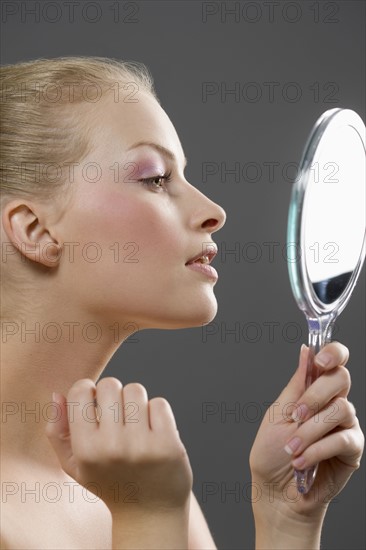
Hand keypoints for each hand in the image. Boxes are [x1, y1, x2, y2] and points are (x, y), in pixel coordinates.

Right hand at [45, 378, 192, 516]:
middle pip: (110, 385)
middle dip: (113, 394)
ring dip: (136, 402)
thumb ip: (58, 431)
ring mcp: (142, 445)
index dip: (87, 390)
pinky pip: (159, 403)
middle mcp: (112, 447)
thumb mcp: (74, 464)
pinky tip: (153, 431)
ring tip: (135, 423)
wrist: (149, 512)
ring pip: (136, 390)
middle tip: (116, 414)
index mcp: (85, 449)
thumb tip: (57, 395)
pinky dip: (156, 412)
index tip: (94, 402)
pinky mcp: (168, 444)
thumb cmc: (108, 481)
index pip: (80, 391)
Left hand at [250, 342, 363, 521]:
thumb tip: (306, 351)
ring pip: (340, 409)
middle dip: (316, 394)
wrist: (276, 493)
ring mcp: (344, 425)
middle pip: (342, 378)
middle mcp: (332, 404)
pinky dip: (318, 449)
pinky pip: (343, 439)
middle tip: (296, 414)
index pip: (334, 361)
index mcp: (313, 390)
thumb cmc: (272, 454)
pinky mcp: (352, 449)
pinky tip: (303, 461)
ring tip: (292, 448)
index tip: (319, 361)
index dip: (333, 353)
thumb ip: (296, 384)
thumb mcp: (278, 413)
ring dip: (310, 430)